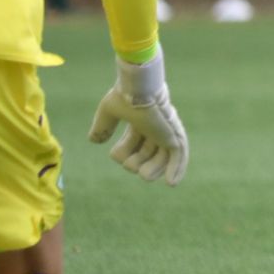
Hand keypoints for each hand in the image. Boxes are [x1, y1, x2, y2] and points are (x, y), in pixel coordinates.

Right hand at [89, 53, 188, 184]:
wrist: (138, 89)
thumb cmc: (125, 95)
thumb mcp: (109, 112)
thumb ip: (103, 126)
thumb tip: (93, 141)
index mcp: (141, 122)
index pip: (134, 144)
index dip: (123, 152)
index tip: (116, 153)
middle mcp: (156, 128)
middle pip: (148, 155)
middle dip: (135, 164)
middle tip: (129, 163)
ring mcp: (166, 133)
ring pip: (162, 159)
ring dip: (151, 171)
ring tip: (143, 174)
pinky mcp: (174, 136)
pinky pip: (180, 156)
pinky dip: (177, 170)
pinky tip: (172, 184)